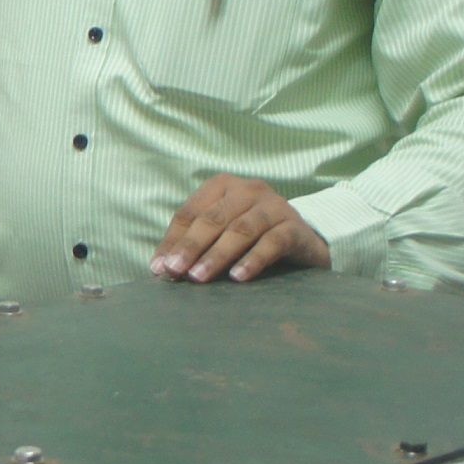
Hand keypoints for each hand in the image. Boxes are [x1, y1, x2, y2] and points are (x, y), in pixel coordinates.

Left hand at [153, 174, 332, 283]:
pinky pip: (272, 243)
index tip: (158, 267)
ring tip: (199, 277)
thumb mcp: (221, 234)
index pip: (190, 212)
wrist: (305, 240)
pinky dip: (253, 259)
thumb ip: (194, 244)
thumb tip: (160, 268)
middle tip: (174, 271)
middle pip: (213, 219)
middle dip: (191, 246)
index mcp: (223, 186)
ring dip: (217, 255)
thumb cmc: (252, 237)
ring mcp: (274, 206)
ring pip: (241, 230)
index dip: (173, 240)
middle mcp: (249, 189)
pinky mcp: (295, 226)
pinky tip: (238, 277)